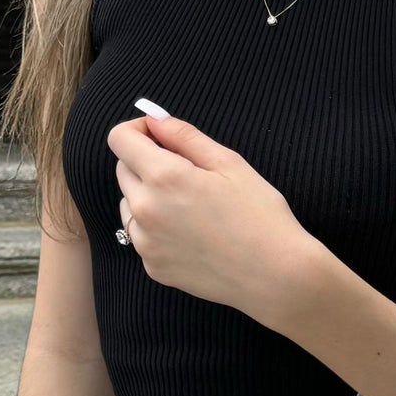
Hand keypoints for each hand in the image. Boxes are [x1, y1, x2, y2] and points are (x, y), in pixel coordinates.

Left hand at [107, 111, 314, 330]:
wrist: (276, 276)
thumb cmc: (261, 216)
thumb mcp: (230, 163)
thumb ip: (185, 136)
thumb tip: (155, 119)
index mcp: (164, 177)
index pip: (120, 139)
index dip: (139, 130)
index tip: (161, 137)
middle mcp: (145, 210)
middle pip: (123, 169)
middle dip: (147, 162)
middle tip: (189, 173)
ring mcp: (145, 243)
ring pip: (129, 204)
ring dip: (149, 196)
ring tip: (190, 207)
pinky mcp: (152, 267)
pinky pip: (142, 236)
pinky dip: (157, 228)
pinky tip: (192, 234)